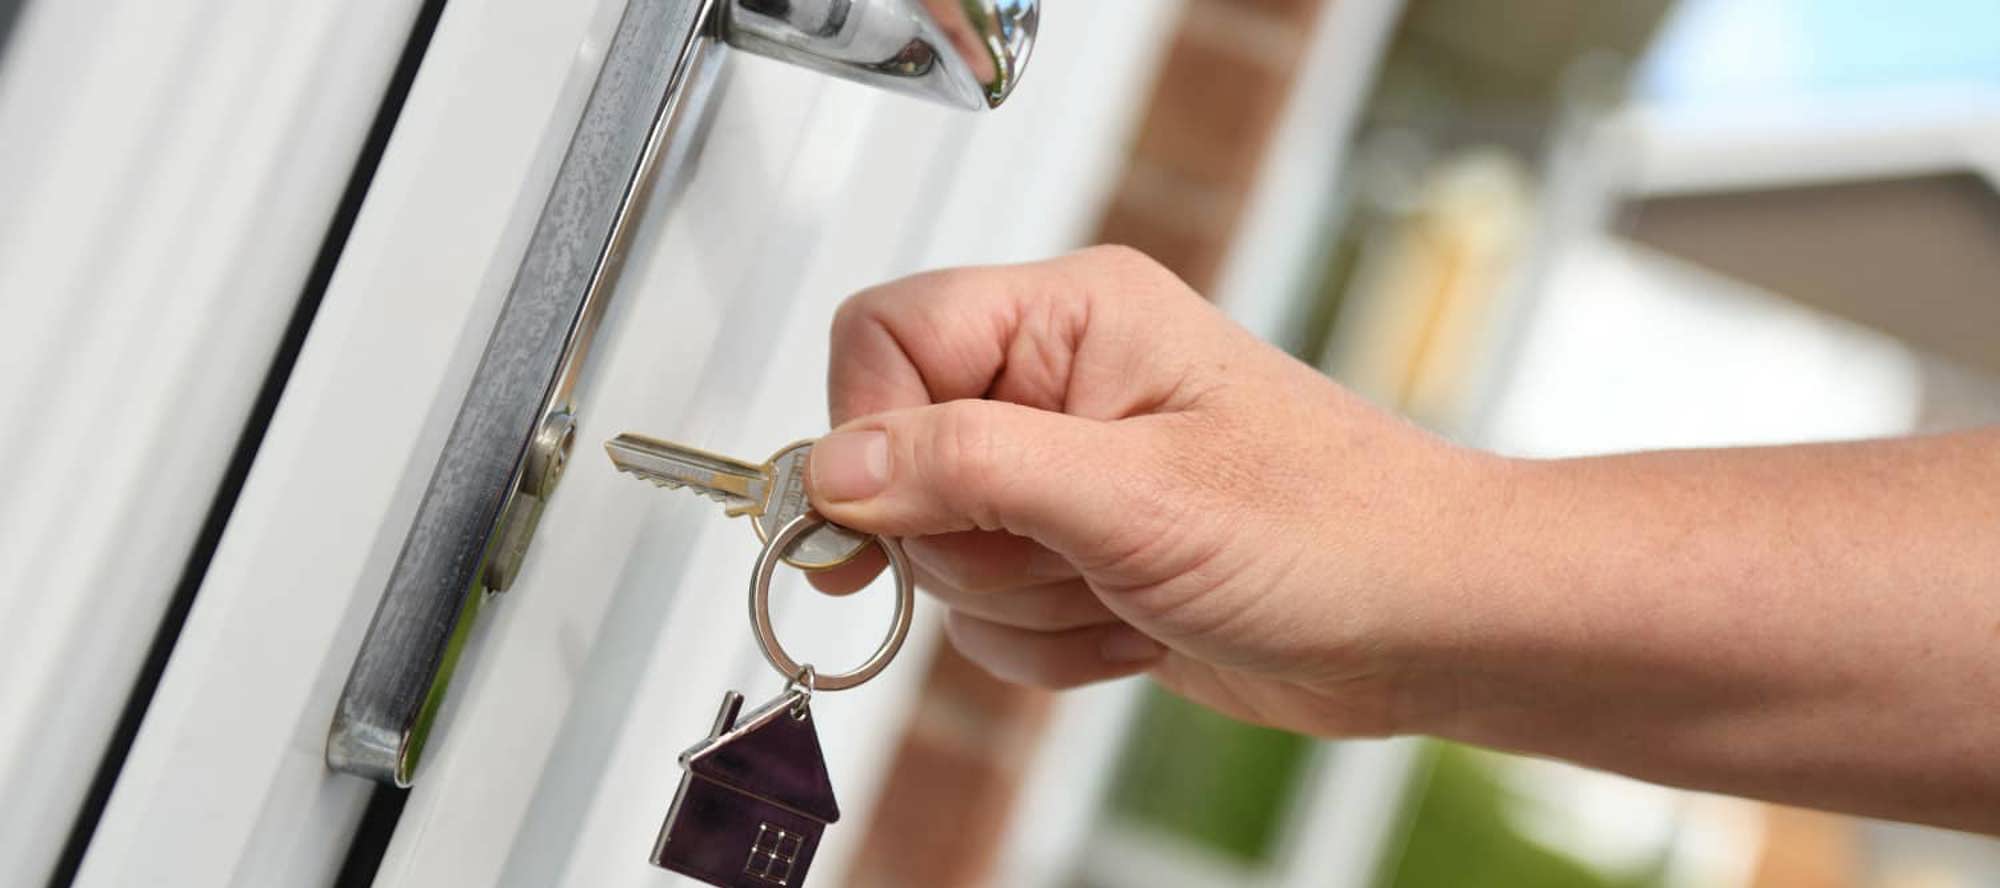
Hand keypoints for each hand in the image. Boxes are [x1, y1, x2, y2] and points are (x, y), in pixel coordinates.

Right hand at [805, 246, 1506, 737]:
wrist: (1425, 627)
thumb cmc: (1335, 531)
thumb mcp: (1135, 496)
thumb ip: (969, 467)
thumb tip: (833, 466)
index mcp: (1071, 314)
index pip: (884, 338)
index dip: (870, 433)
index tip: (889, 517)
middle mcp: (1056, 383)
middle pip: (900, 464)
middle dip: (980, 546)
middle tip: (1078, 552)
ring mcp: (1064, 475)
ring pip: (942, 558)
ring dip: (1029, 606)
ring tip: (1133, 587)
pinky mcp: (1076, 554)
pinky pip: (990, 618)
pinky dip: (1054, 646)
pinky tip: (1140, 623)